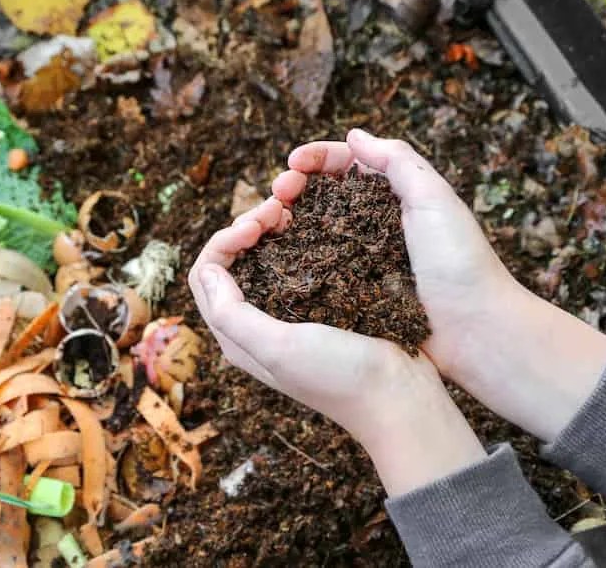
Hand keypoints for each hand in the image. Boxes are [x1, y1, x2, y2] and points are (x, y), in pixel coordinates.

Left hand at [188, 198, 485, 495]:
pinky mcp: (319, 306)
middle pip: (230, 262)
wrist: (399, 396)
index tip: (256, 225)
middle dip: (245, 228)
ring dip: (269, 230)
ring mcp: (289, 315)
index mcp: (237, 337)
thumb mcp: (278, 348)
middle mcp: (256, 326)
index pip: (206, 275)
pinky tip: (314, 226)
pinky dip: (296, 239)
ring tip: (292, 211)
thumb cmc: (339, 376)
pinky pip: (295, 263)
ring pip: (261, 259)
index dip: (223, 241)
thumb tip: (208, 270)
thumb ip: (232, 314)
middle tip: (277, 209)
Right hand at [274, 129, 605, 441]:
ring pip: (313, 229)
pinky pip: (317, 268)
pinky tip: (277, 255)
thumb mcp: (434, 198)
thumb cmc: (460, 263)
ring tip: (269, 221)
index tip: (292, 163)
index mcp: (395, 195)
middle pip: (322, 194)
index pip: (346, 164)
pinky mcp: (353, 291)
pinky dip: (294, 257)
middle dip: (294, 186)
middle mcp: (374, 223)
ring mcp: (361, 258)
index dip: (316, 158)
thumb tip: (354, 135)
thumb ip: (397, 161)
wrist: (475, 331)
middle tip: (276, 193)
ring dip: (287, 219)